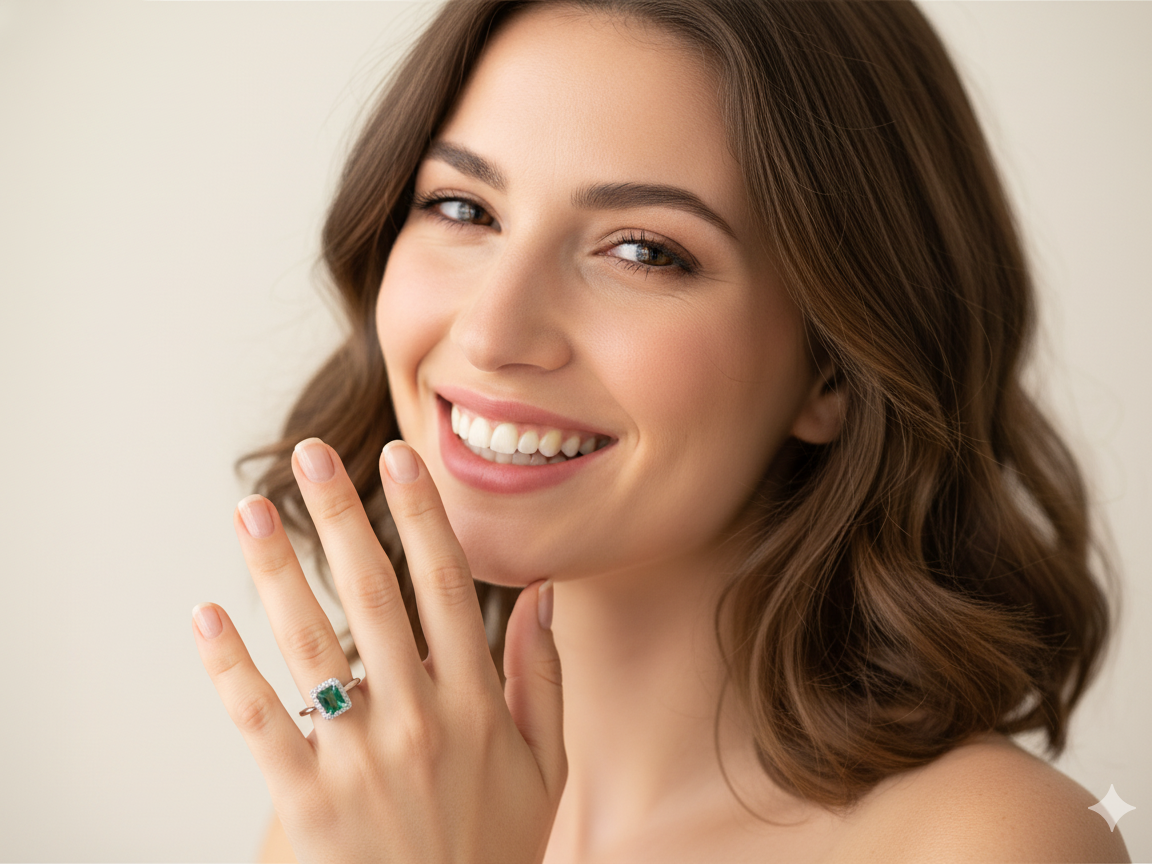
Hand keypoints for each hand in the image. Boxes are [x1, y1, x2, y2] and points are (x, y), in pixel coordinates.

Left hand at [192, 437, 565, 862]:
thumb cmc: (496, 849)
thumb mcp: (548, 767)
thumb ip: (546, 677)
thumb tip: (544, 595)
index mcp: (477, 702)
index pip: (448, 586)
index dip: (423, 516)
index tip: (401, 458)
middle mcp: (419, 717)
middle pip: (373, 595)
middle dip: (342, 516)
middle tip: (311, 456)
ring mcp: (360, 758)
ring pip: (311, 643)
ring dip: (276, 570)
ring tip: (251, 510)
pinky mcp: (308, 803)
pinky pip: (260, 722)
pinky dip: (229, 667)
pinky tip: (206, 617)